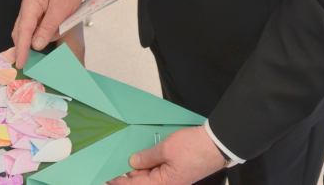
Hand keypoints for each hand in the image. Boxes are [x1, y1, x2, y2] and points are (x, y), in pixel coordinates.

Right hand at [12, 0, 91, 67]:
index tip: (21, 63)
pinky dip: (45, 31)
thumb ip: (48, 27)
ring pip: (29, 30)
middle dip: (29, 43)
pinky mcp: (37, 11)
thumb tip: (36, 45)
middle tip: (39, 54)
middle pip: (21, 31)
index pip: (23, 30)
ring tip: (61, 26)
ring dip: (42, 35)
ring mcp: (31, 8)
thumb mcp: (61, 9)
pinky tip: (57, 27)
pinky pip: (37, 26)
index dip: (21, 48)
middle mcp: (27, 6)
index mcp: (31, 4)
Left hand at [109, 126, 225, 184]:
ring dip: (138, 165)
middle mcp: (167, 183)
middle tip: (113, 160)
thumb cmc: (194, 148)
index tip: (106, 175)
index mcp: (164, 184)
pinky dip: (149, 161)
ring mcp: (172, 177)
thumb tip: (132, 163)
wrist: (217, 143)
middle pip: (141, 180)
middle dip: (128, 171)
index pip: (134, 184)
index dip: (119, 180)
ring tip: (128, 154)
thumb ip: (146, 157)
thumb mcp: (166, 149)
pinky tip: (142, 153)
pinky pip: (157, 168)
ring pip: (148, 174)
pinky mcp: (176, 169)